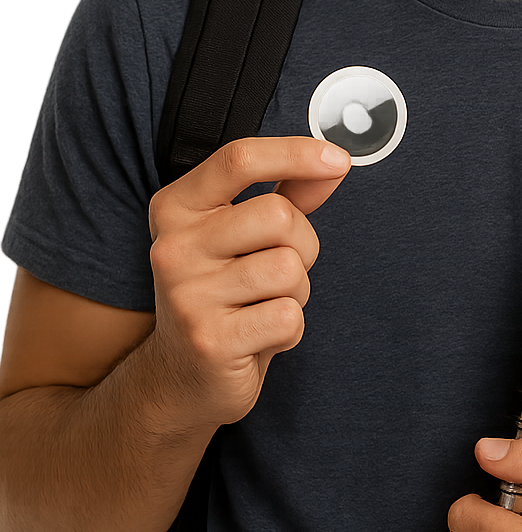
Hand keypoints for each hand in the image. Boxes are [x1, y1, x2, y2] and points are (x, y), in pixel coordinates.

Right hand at [146, 136, 349, 427]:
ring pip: (289, 268)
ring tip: (263, 306)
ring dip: (294, 291)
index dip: (296, 153)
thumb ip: (286, 196)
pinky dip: (289, 329)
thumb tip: (333, 163)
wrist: (180, 378)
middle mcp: (173, 247)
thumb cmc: (220, 296)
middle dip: (301, 244)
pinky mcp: (210, 340)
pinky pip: (288, 316)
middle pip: (278, 216)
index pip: (238, 160)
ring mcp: (187, 295)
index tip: (339, 159)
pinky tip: (259, 336)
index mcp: (175, 209)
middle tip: (279, 272)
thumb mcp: (240, 237)